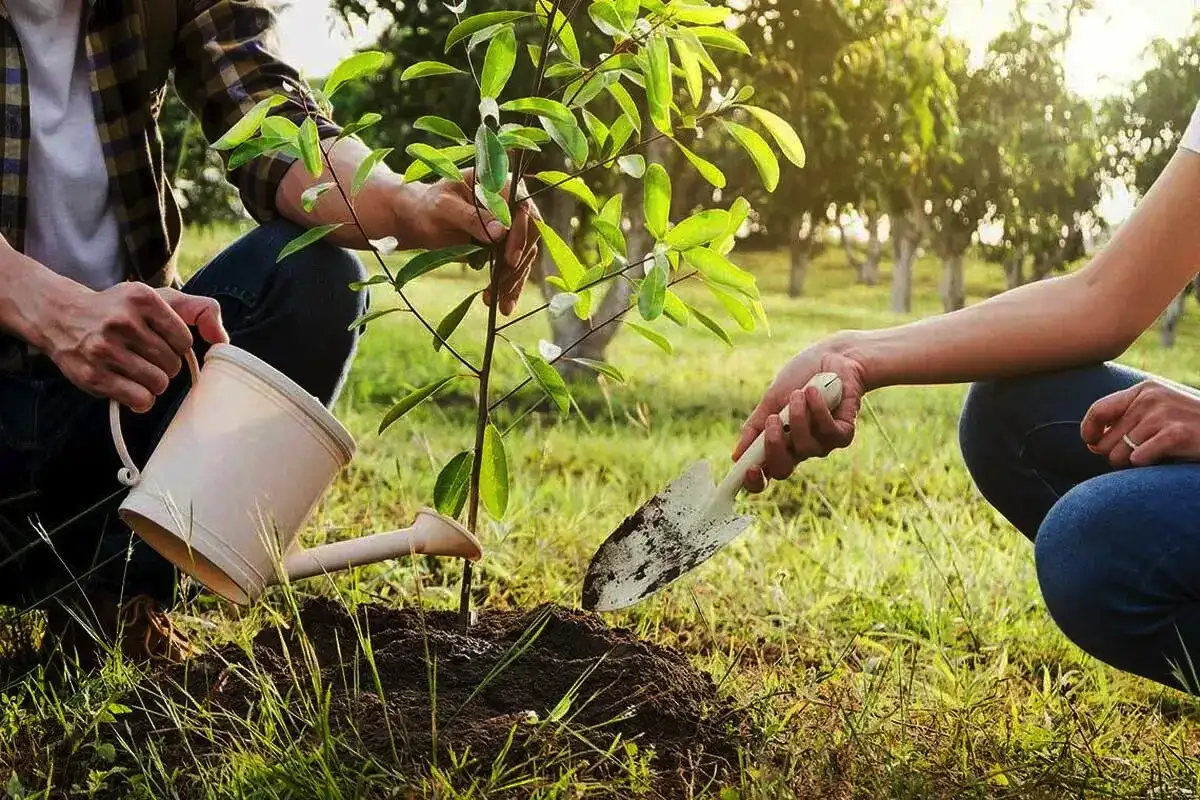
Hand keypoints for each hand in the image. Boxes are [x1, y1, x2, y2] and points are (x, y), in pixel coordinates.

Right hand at [38, 282, 227, 411]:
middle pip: (172, 364)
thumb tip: (224, 340)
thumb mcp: (158, 298)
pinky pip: (140, 400)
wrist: (61, 315)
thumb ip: (199, 310)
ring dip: (154, 383)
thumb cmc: (120, 310)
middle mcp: (122, 321)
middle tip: (145, 357)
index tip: (161, 341)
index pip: (185, 340)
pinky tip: (130, 387)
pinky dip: (141, 399)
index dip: (177, 347)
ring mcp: (104, 349)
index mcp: (143, 299)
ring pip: (158, 384)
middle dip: (165, 366)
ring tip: (137, 370)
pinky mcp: (92, 375)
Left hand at [393, 167, 540, 314]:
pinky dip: (511, 287)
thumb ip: (471, 217)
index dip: (520, 235)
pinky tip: (504, 305)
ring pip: (525, 256)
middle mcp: (514, 204)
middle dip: (517, 265)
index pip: (523, 209)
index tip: (510, 259)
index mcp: (500, 184)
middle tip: (501, 287)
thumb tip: (502, 232)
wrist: (422, 218)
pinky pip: (516, 268)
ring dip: (515, 282)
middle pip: (530, 236)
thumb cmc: (429, 206)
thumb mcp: (444, 207)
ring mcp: (513, 226)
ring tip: (501, 305)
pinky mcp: (508, 246)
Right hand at [733, 342, 867, 492]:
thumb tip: (736, 456)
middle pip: (783, 470)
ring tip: (798, 393)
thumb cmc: (799, 378)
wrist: (832, 357)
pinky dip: (818, 411)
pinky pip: (828, 432)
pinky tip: (814, 391)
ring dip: (798, 417)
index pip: (765, 473)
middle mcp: (800, 449)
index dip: (755, 482)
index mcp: (779, 444)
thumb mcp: (771, 400)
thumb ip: (756, 427)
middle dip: (774, 447)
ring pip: (806, 447)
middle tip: (772, 420)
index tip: (749, 470)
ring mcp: (822, 444)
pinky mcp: (843, 434)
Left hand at [1081, 379, 1199, 466]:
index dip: (1088, 430)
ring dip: (1132, 464)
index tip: (1091, 443)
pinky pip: (1139, 459)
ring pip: (1120, 454)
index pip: (1098, 410)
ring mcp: (1163, 414)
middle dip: (1114, 455)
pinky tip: (1164, 458)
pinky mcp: (1176, 433)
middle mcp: (1149, 399)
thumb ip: (1127, 420)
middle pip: (1106, 440)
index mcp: (1143, 390)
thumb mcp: (1160, 411)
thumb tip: (1091, 442)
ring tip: (1155, 455)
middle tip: (1137, 456)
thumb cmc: (1191, 425)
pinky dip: (1146, 464)